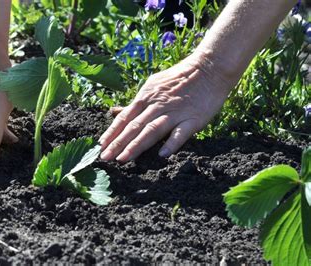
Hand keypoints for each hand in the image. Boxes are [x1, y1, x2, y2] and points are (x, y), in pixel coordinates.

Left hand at [99, 53, 235, 161]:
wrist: (209, 68)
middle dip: (118, 142)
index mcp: (146, 97)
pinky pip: (181, 132)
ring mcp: (175, 112)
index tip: (100, 145)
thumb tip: (115, 112)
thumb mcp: (153, 86)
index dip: (112, 132)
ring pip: (152, 130)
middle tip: (105, 157)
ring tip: (124, 158)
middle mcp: (157, 105)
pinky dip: (171, 143)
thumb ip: (135, 103)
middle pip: (134, 126)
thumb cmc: (178, 79)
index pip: (125, 118)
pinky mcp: (193, 119)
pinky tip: (162, 154)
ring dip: (136, 145)